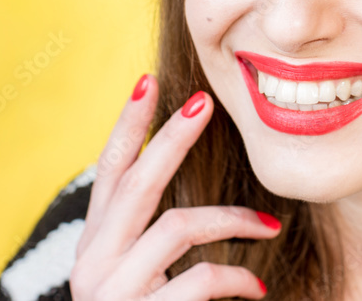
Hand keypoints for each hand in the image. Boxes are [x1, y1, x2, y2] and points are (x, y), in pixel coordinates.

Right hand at [70, 75, 277, 299]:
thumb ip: (151, 235)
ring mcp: (113, 293)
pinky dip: (234, 278)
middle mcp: (93, 265)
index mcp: (97, 247)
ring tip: (268, 226)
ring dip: (231, 221)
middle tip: (205, 100)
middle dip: (171, 138)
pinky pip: (198, 282)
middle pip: (134, 184)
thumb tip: (179, 184)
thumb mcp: (138, 275)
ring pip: (174, 227)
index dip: (126, 127)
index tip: (147, 81)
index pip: (108, 174)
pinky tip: (256, 286)